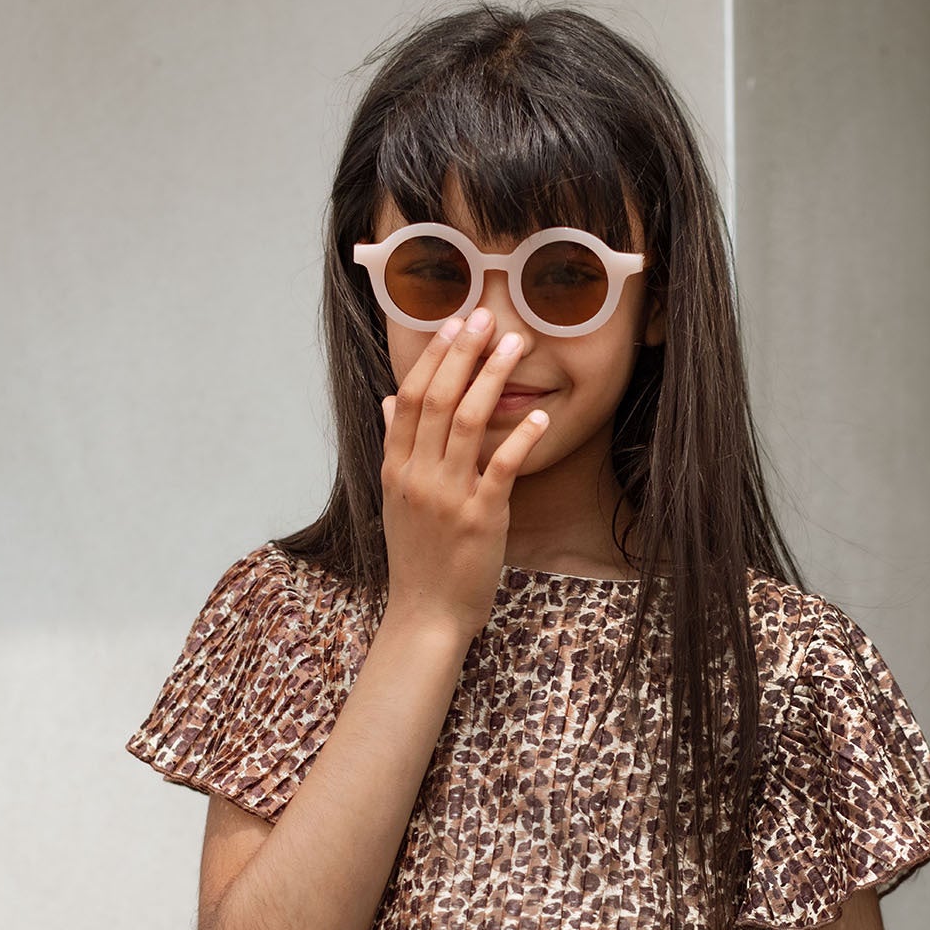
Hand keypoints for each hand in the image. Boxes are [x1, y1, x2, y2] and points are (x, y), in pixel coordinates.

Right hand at [379, 309, 550, 640]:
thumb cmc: (417, 558)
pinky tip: (540, 416)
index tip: (454, 323)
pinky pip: (502, 467)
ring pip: (469, 421)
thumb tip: (390, 401)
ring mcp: (448, 496)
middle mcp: (418, 476)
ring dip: (494, 377)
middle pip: (439, 398)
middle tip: (487, 316)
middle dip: (464, 352)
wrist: (426, 614)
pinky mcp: (480, 518)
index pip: (411, 397)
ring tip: (517, 345)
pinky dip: (521, 438)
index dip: (433, 356)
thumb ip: (394, 448)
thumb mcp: (396, 500)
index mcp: (396, 468)